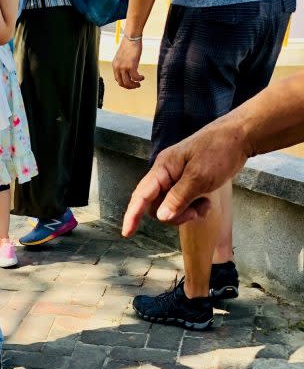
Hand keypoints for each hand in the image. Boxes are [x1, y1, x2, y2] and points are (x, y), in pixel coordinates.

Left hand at [112, 37, 143, 89]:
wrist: (132, 37)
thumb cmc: (129, 44)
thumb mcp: (123, 57)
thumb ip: (123, 64)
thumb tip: (129, 71)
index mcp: (115, 65)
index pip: (117, 79)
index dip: (124, 83)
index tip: (130, 82)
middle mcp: (118, 68)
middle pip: (121, 83)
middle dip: (129, 87)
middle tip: (135, 86)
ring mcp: (124, 67)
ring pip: (128, 83)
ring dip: (134, 85)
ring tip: (139, 84)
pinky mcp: (131, 66)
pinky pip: (135, 77)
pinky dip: (139, 79)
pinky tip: (142, 78)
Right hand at [122, 118, 248, 235]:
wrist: (241, 135)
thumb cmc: (220, 149)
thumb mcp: (200, 176)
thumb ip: (178, 198)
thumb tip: (161, 216)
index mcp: (164, 168)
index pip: (142, 195)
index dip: (133, 214)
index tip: (127, 232)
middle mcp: (166, 174)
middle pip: (156, 206)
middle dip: (172, 216)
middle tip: (194, 214)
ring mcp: (176, 179)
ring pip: (169, 207)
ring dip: (185, 213)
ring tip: (203, 207)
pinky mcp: (187, 183)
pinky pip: (181, 203)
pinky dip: (192, 208)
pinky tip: (205, 203)